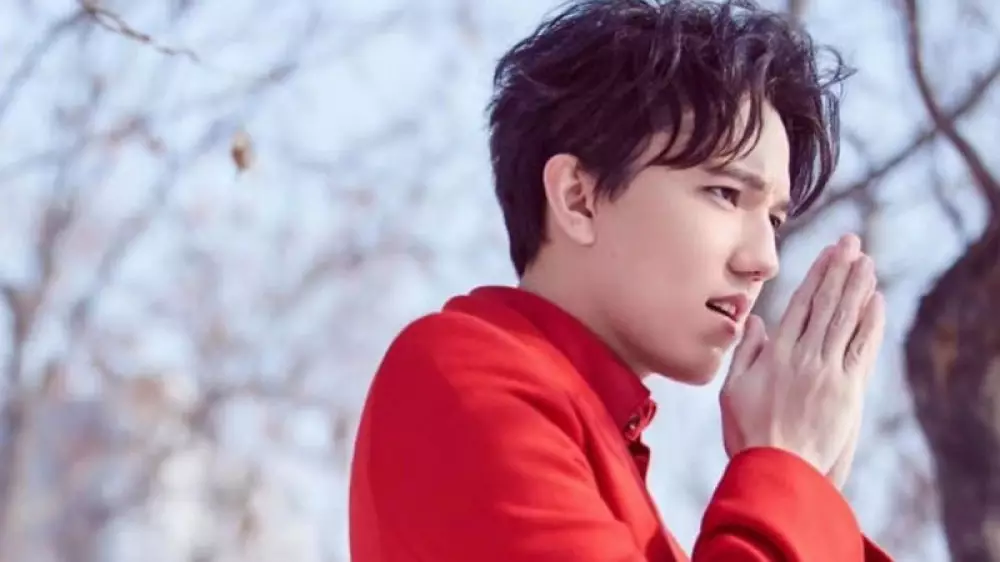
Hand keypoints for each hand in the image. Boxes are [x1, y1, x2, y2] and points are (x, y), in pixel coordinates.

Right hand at [720, 234, 885, 481]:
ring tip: (866, 262)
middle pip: (826, 305)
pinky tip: (876, 301)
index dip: (816, 276)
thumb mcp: (731, 391)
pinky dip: (870, 323)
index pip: (800, 305)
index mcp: (774, 355)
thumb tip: (755, 320)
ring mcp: (827, 372)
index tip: (827, 253)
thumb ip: (745, 353)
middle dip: (840, 271)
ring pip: (845, 320)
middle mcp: (803, 357)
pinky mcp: (847, 391)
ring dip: (857, 288)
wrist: (778, 469)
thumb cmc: (749, 434)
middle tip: (852, 243)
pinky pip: (861, 348)